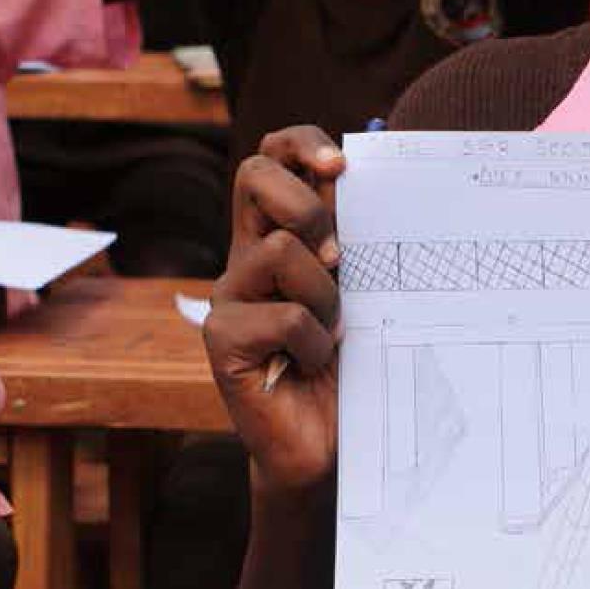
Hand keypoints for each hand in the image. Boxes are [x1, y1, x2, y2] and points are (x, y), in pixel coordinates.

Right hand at [206, 127, 346, 494]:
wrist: (330, 444)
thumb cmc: (354, 363)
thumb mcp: (365, 290)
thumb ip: (359, 240)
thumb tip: (369, 179)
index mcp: (282, 234)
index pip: (274, 157)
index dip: (301, 144)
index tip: (340, 167)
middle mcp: (247, 256)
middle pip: (255, 175)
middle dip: (308, 205)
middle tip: (339, 259)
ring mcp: (229, 296)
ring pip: (281, 252)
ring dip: (325, 296)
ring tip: (331, 335)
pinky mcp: (220, 339)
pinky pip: (282, 316)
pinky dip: (315, 342)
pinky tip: (313, 365)